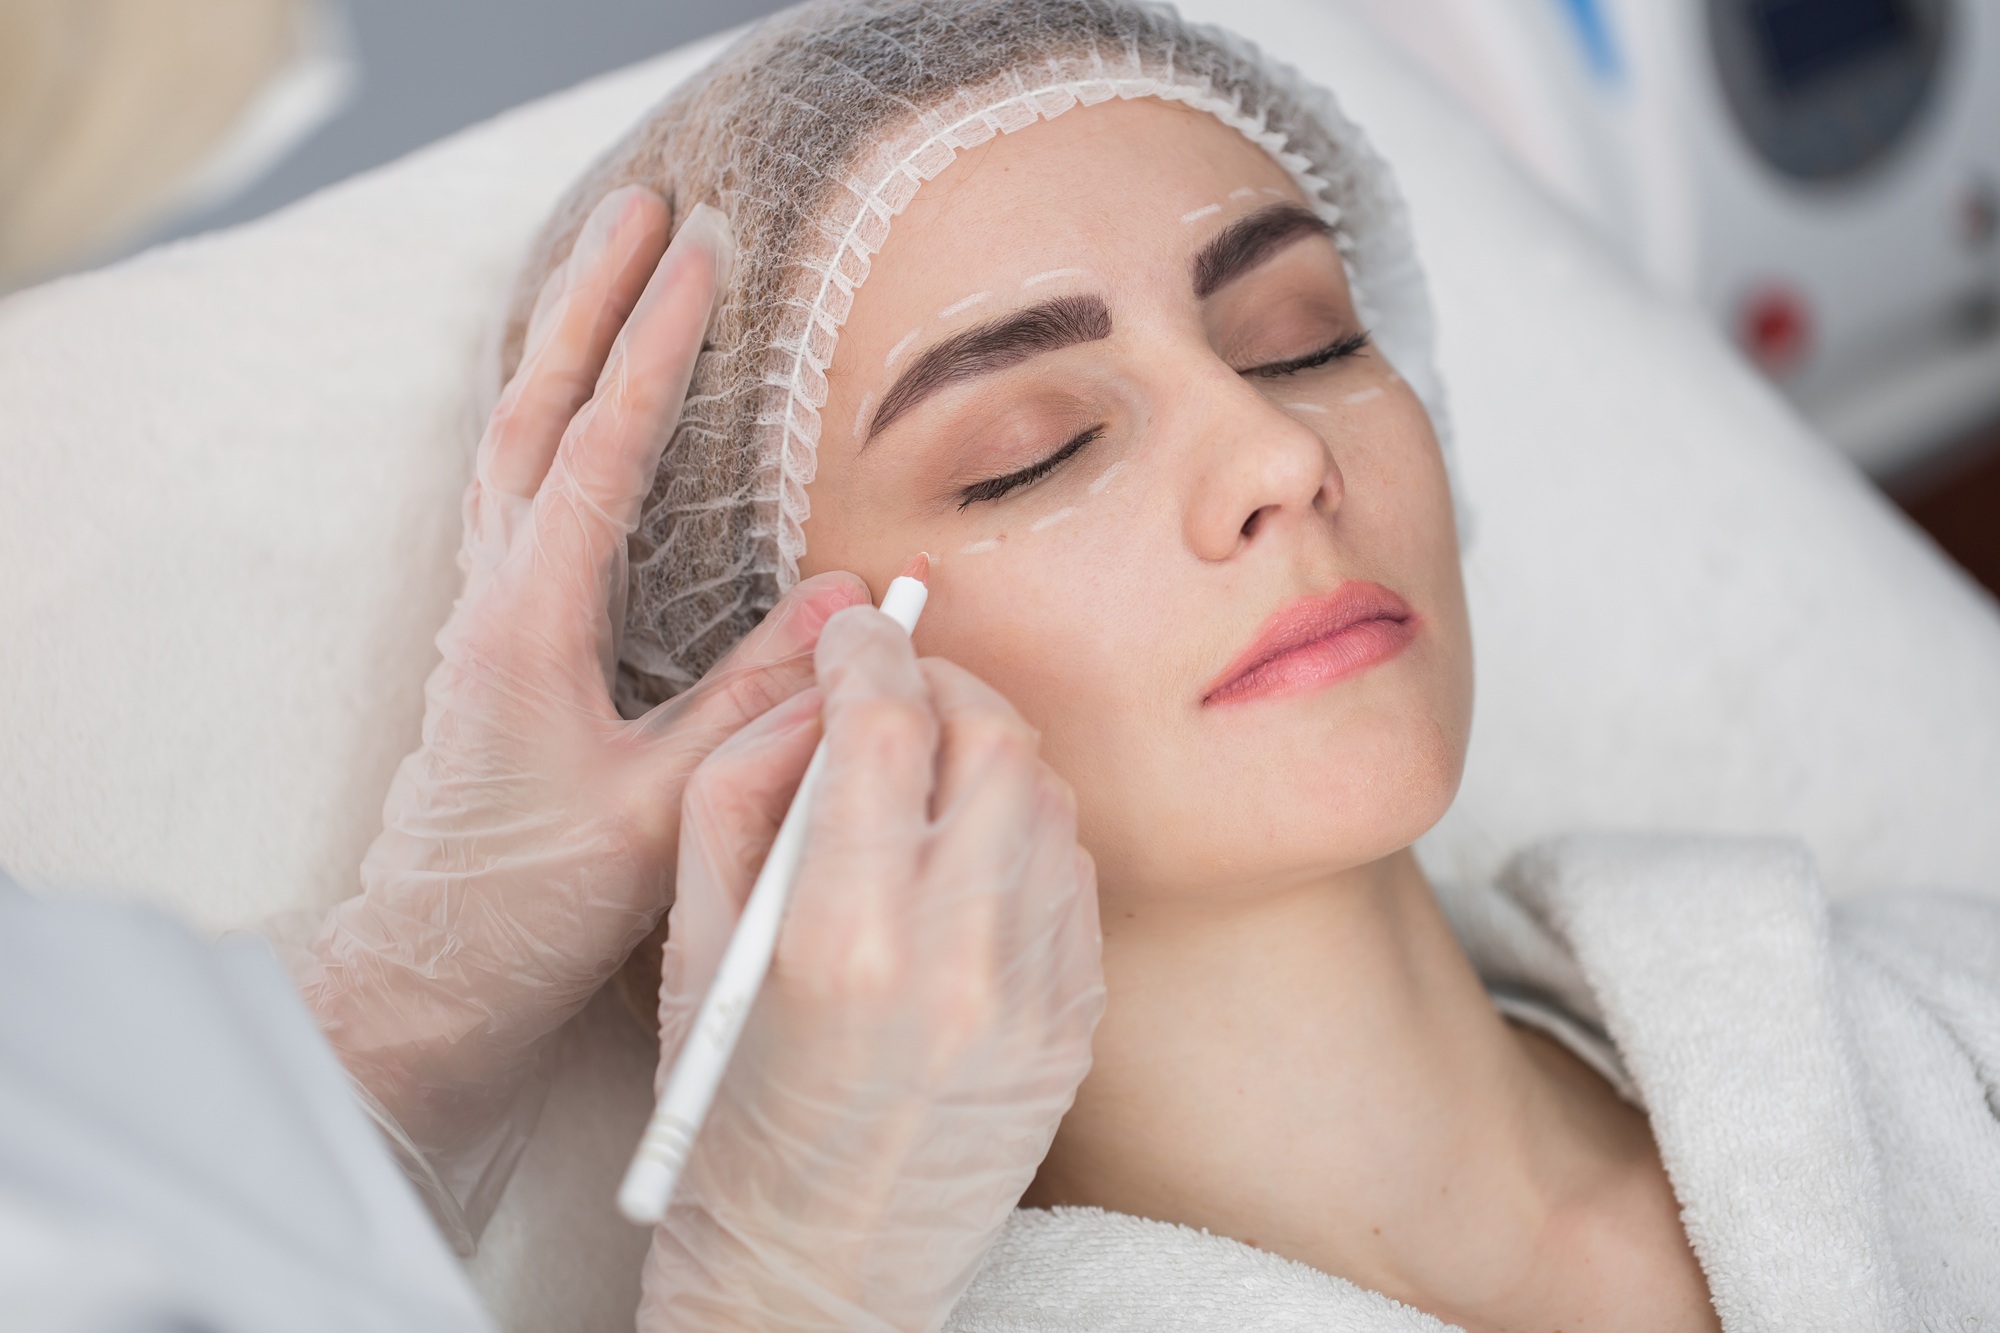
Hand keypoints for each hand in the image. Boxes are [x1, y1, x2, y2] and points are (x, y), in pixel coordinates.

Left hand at [288, 186, 867, 1177]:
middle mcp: (494, 599)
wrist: (425, 973)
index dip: (653, 349)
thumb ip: (752, 705)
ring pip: (511, 442)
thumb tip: (844, 602)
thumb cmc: (529, 905)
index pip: (598, 451)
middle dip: (591, 300)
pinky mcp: (493, 642)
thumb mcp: (658, 812)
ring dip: (562, 344)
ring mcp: (485, 615)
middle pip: (534, 410)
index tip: (702, 257)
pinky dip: (545, 418)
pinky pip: (513, 493)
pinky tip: (571, 409)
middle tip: (644, 207)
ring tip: (607, 270)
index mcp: (530, 624)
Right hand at [639, 607, 1105, 1331]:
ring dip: (988, 758)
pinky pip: (1072, 873)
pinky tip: (966, 861)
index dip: (869, 652)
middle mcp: (959, 961)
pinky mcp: (1077, 1021)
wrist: (819, 1263)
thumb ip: (744, 793)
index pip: (885, 727)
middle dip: (943, 687)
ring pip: (1047, 798)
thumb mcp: (695, 946)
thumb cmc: (733, 1111)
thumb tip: (818, 693)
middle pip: (993, 740)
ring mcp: (1036, 995)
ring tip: (928, 780)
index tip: (856, 632)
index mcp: (844, 940)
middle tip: (898, 694)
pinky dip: (1023, 835)